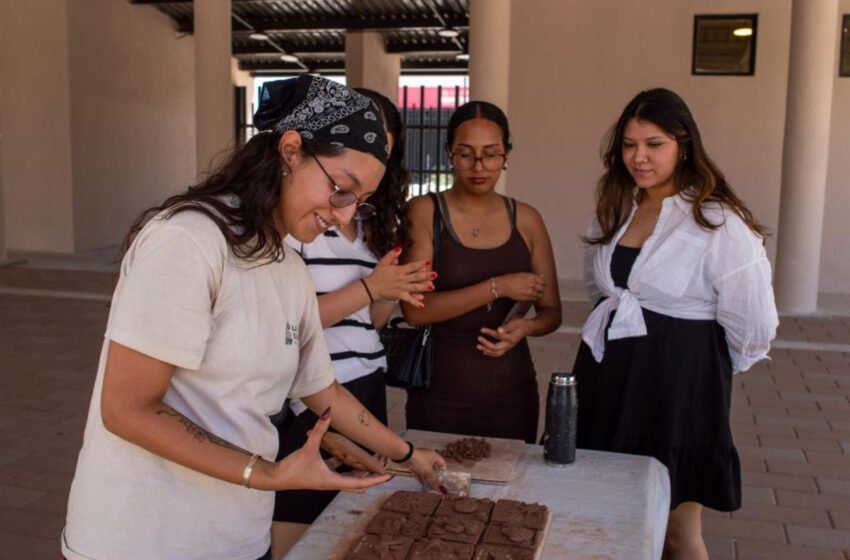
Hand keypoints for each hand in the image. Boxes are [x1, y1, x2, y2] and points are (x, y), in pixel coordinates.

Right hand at [267, 407, 391, 491]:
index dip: (375, 480)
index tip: (389, 475)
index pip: (360, 484)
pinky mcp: (320, 474)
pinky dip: (345, 464)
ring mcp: (326, 479)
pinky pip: (337, 470)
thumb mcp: (308, 447)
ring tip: (370, 461)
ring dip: (360, 471)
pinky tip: (346, 454)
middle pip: (358, 484)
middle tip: (383, 467)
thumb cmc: (293, 468)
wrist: (276, 478)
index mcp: (333, 481)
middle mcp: (332, 482)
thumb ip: (319, 429)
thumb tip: (328, 412)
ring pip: (349, 478)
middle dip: (372, 477)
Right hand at [364, 247, 435, 308]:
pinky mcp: (399, 295)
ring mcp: (401, 288)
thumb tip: (399, 248)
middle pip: (416, 277)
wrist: (371, 287)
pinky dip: (415, 302)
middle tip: (435, 274)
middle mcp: (402, 279)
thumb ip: (391, 255)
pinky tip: (422, 305)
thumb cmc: (378, 274)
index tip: (428, 262)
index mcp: (399, 270)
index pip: (412, 266)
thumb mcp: (383, 262)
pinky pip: (408, 299)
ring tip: (432, 287)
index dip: (420, 264)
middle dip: (426, 275)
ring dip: (423, 287)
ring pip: (414, 287)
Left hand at [403, 448, 446, 492]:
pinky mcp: (414, 463)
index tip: (442, 480)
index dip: (443, 472)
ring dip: (427, 478)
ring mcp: (420, 460)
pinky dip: (420, 477)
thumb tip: (442, 489)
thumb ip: (434, 481)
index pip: (442, 464)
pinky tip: (422, 484)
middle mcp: (428, 457)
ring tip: (429, 486)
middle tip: (436, 485)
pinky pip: (419, 471)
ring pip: (426, 470)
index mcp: (434, 456)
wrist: (404, 456)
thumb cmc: (419, 461)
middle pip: (433, 468)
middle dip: (434, 476)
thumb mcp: (428, 472)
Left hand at [477, 318, 532, 357]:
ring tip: (478, 346)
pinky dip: (491, 353)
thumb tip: (498, 330)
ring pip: (496, 353)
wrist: (527, 328)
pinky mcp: (507, 348)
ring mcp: (508, 348)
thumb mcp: (514, 323)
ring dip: (487, 350)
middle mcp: (509, 345)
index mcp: (511, 338)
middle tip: (478, 338)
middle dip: (486, 344)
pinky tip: (484, 351)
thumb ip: (506, 327)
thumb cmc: (520, 324)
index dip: (489, 333)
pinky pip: (498, 353)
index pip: (498, 336)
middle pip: (496, 348)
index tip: (482, 329)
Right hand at [494, 273, 546, 301]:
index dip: (543, 282)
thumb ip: (533, 276)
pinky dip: (534, 297)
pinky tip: (531, 295)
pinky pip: (534, 299)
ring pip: (539, 294)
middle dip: (541, 288)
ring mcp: (530, 292)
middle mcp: (532, 284)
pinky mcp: (527, 298)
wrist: (504, 285)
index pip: (543, 281)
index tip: (542, 283)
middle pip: (542, 288)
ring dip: (538, 294)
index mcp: (532, 277)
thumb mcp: (523, 274)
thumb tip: (541, 276)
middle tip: (539, 288)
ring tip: (535, 293)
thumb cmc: (512, 279)